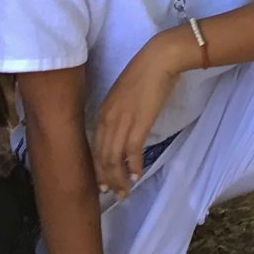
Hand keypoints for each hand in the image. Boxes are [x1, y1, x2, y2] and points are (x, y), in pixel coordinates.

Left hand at [92, 30, 191, 198]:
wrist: (158, 59)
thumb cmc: (144, 73)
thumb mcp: (123, 96)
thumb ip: (119, 114)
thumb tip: (123, 131)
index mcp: (102, 113)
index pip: (95, 148)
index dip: (98, 169)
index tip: (103, 183)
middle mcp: (107, 120)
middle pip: (102, 158)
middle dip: (108, 179)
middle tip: (115, 194)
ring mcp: (122, 122)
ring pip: (114, 159)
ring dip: (120, 178)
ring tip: (126, 191)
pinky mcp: (138, 123)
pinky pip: (132, 151)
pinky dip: (133, 166)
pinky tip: (137, 175)